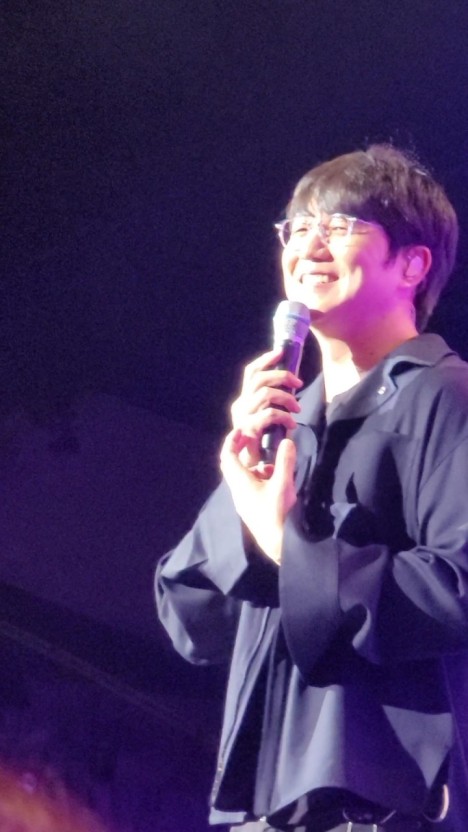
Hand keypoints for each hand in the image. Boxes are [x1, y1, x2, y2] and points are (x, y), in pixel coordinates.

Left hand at [220, 428, 296, 563]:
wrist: (277, 543)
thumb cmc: (277, 513)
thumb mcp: (284, 484)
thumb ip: (285, 461)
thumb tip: (287, 441)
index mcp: (240, 482)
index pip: (228, 456)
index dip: (232, 441)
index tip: (240, 430)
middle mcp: (237, 490)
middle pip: (231, 465)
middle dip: (239, 450)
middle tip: (252, 440)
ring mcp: (243, 500)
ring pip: (241, 476)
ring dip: (252, 465)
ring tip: (271, 464)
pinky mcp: (250, 507)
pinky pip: (249, 486)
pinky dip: (258, 478)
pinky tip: (275, 480)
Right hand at [230, 348, 302, 468]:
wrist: (252, 468)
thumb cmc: (264, 442)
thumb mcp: (269, 417)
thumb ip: (275, 401)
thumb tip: (292, 384)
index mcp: (244, 400)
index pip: (250, 372)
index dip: (265, 360)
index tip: (281, 352)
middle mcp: (239, 405)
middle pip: (259, 379)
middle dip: (282, 376)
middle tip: (298, 383)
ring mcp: (242, 417)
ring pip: (265, 393)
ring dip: (286, 398)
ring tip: (297, 408)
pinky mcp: (248, 429)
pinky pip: (269, 413)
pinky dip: (284, 416)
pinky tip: (292, 424)